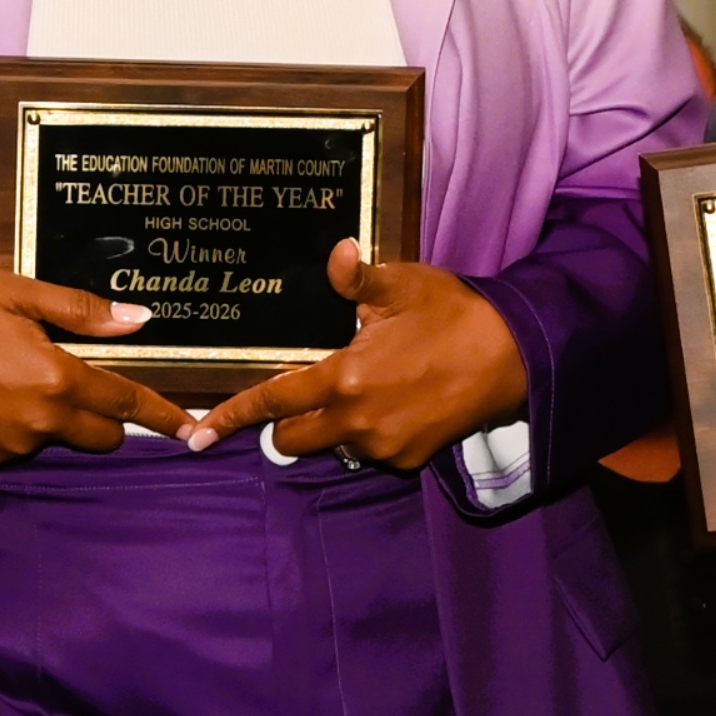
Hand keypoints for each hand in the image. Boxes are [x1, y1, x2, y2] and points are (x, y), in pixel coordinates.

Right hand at [0, 269, 192, 463]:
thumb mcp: (16, 292)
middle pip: (101, 434)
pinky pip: (24, 442)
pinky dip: (23, 423)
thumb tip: (138, 319)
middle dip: (107, 417)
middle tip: (83, 379)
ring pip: (60, 436)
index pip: (125, 401)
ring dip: (58, 415)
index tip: (192, 428)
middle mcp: (42, 420)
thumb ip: (80, 309)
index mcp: (56, 377)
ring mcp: (14, 443)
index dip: (162, 414)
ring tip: (17, 373)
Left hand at [188, 240, 526, 471]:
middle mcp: (357, 421)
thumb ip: (358, 279)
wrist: (516, 357)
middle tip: (308, 394)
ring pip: (335, 446)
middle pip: (294, 440)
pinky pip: (373, 452)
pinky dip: (373, 434)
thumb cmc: (455, 314)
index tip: (199, 436)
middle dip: (288, 424)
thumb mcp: (404, 285)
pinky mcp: (411, 461)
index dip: (233, 416)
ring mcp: (385, 446)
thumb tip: (337, 255)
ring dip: (336, 427)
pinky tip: (399, 403)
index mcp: (345, 377)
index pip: (274, 402)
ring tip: (371, 389)